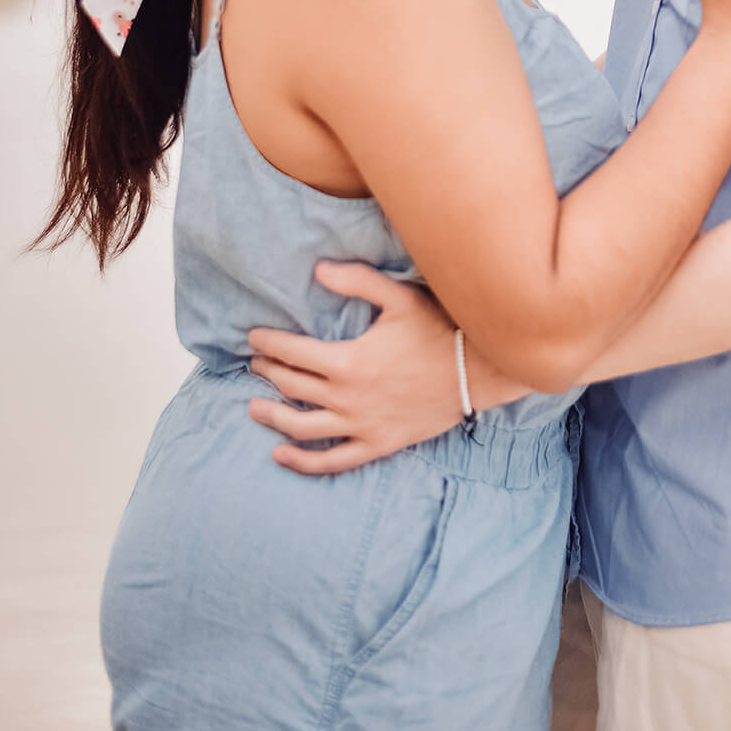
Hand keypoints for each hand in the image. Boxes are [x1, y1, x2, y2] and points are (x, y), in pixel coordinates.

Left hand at [247, 263, 466, 474]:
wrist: (477, 371)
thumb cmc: (439, 328)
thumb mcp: (399, 296)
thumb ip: (357, 281)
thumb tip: (318, 270)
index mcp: (348, 361)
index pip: (292, 352)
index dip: (268, 343)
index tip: (253, 338)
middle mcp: (348, 398)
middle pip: (293, 386)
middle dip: (269, 372)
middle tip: (256, 363)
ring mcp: (362, 425)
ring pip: (303, 426)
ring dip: (273, 417)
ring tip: (254, 407)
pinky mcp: (378, 444)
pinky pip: (333, 460)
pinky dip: (303, 461)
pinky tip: (281, 455)